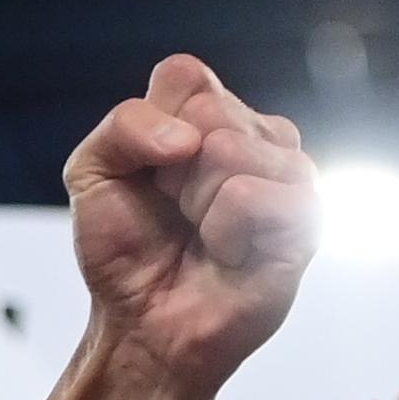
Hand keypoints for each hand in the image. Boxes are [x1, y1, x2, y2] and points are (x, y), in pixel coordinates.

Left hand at [64, 55, 318, 390]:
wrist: (142, 324)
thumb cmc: (127, 250)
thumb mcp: (92, 173)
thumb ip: (124, 126)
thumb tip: (189, 137)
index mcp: (214, 116)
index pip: (185, 75)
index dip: (148, 129)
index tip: (146, 175)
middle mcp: (260, 137)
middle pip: (208, 111)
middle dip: (170, 171)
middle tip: (174, 211)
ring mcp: (290, 175)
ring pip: (229, 149)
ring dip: (194, 202)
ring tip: (202, 234)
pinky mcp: (306, 220)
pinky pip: (252, 194)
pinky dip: (222, 230)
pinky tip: (228, 253)